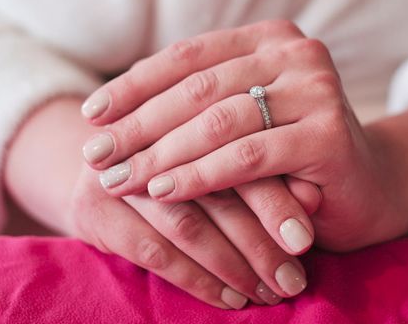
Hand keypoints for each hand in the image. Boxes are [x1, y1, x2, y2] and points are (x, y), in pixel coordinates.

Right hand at [4, 97, 307, 308]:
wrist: (117, 170)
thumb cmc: (195, 167)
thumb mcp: (236, 164)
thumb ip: (273, 174)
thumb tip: (314, 198)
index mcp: (191, 108)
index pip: (239, 151)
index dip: (275, 198)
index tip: (306, 241)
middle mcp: (150, 133)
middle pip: (214, 188)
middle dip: (258, 240)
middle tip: (293, 279)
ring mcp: (118, 168)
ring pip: (186, 221)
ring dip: (232, 265)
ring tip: (268, 293)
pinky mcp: (93, 206)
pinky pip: (153, 250)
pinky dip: (196, 278)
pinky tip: (228, 299)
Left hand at [81, 20, 407, 250]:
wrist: (371, 183)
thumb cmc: (295, 151)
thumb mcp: (246, 116)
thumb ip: (201, 102)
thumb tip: (112, 115)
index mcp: (271, 38)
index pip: (189, 55)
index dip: (135, 84)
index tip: (92, 114)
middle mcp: (296, 52)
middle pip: (198, 86)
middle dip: (139, 124)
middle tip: (96, 154)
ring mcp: (317, 89)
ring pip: (219, 120)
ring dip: (161, 152)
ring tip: (120, 178)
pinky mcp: (328, 134)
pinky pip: (248, 156)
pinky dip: (200, 174)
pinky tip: (164, 191)